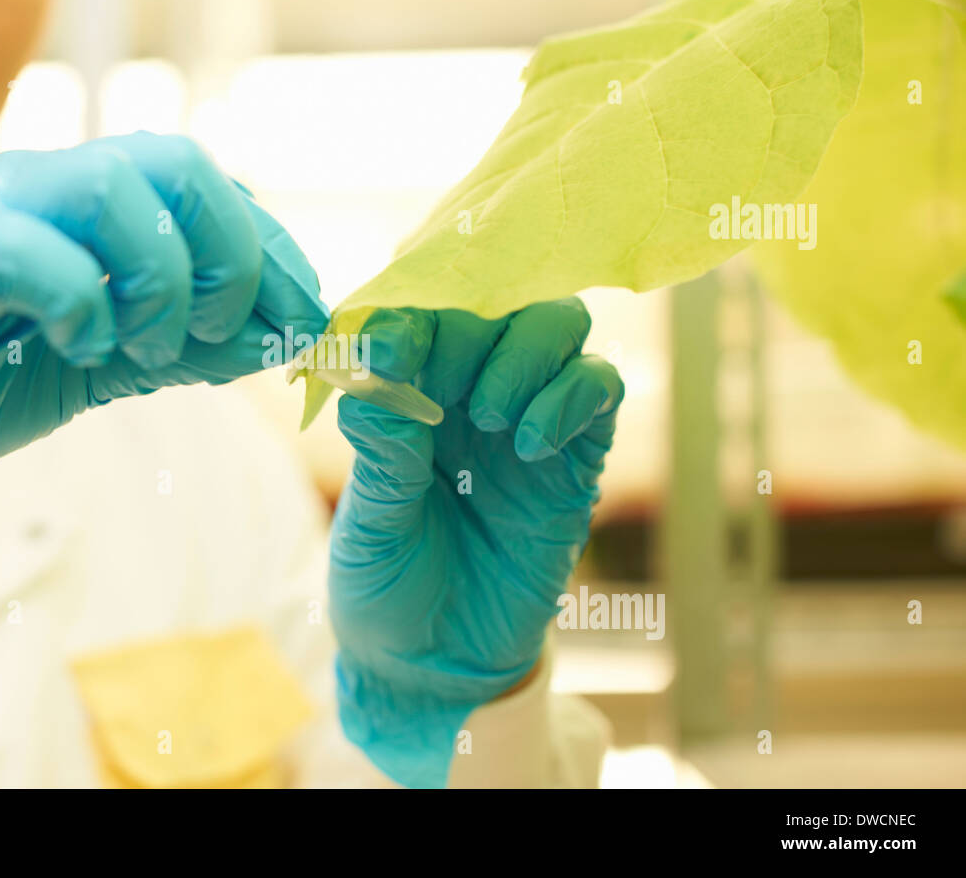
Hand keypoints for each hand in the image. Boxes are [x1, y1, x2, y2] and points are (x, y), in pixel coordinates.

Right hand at [0, 133, 327, 551]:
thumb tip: (289, 337)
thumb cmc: (0, 376)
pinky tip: (86, 346)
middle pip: (175, 161)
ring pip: (109, 187)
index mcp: (91, 196)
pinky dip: (82, 304)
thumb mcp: (124, 354)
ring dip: (161, 279)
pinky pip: (29, 252)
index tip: (305, 318)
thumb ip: (199, 340)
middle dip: (230, 252)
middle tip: (221, 329)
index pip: (207, 184)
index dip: (271, 248)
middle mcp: (46, 183)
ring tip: (150, 345)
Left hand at [328, 300, 621, 787]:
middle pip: (496, 299)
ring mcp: (526, 417)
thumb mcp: (369, 522)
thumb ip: (381, 446)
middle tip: (454, 390)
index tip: (399, 344)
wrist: (439, 666)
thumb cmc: (386, 585)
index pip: (420, 310)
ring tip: (493, 419)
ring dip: (525, 353)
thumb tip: (383, 359)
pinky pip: (598, 388)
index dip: (413, 310)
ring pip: (555, 325)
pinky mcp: (575, 457)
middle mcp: (466, 390)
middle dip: (474, 329)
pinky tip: (531, 445)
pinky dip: (572, 395)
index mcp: (405, 392)